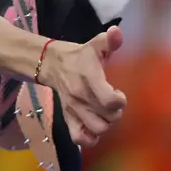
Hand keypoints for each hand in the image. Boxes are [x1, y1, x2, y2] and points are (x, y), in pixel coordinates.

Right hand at [40, 26, 127, 146]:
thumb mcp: (95, 45)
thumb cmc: (80, 56)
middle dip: (116, 113)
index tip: (119, 93)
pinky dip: (90, 138)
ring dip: (106, 124)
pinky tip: (95, 128)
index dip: (120, 100)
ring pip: (96, 129)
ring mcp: (73, 110)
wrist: (51, 64)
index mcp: (89, 78)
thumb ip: (109, 40)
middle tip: (113, 103)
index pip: (110, 101)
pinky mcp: (67, 118)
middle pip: (108, 119)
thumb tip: (117, 32)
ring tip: (105, 114)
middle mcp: (80, 96)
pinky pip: (79, 138)